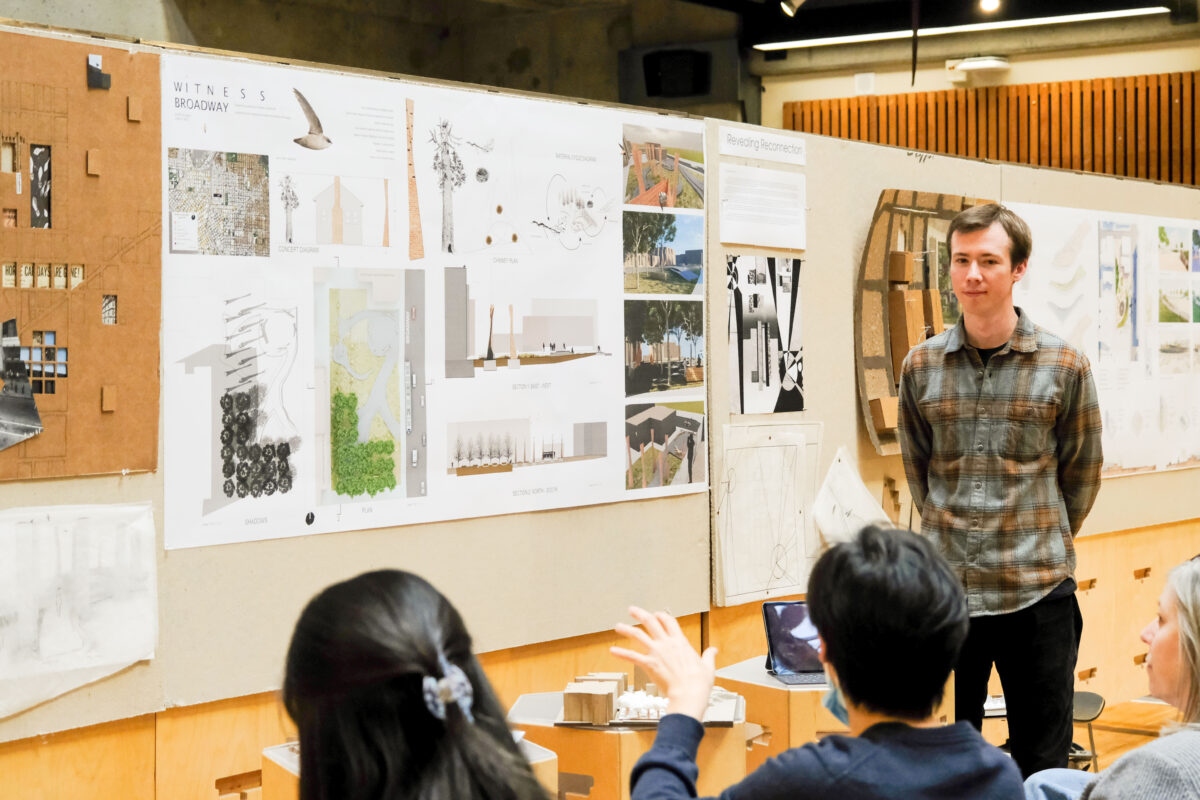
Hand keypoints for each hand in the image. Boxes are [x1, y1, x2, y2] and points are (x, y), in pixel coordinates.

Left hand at [610, 606, 716, 721]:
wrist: (689, 694)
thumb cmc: (699, 683)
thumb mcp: (708, 667)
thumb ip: (709, 656)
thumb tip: (714, 650)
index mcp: (680, 642)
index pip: (669, 621)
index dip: (661, 615)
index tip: (656, 614)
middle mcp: (667, 644)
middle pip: (650, 622)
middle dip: (640, 614)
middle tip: (632, 610)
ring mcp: (656, 652)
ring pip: (638, 635)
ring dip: (626, 629)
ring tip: (617, 626)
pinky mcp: (648, 664)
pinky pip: (632, 656)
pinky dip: (621, 653)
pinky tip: (612, 651)